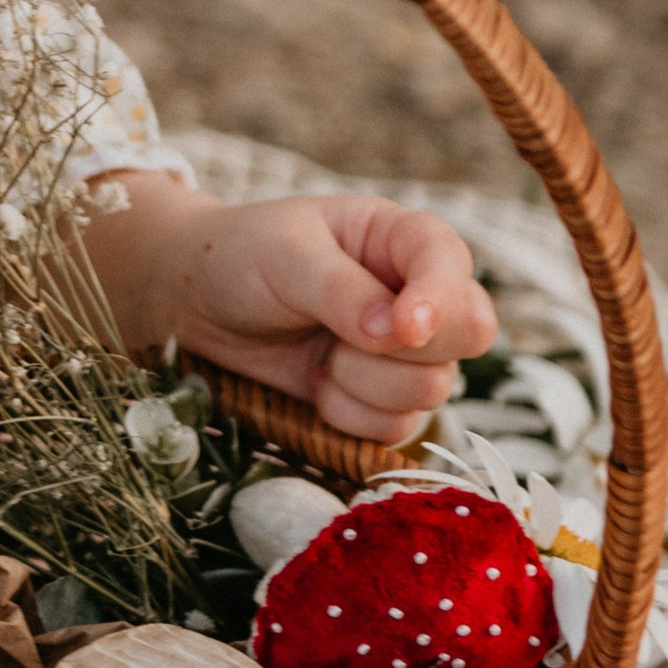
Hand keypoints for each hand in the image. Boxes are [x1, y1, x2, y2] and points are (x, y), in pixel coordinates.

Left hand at [81, 177, 497, 444]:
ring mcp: (406, 350)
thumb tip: (395, 331)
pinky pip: (398, 428)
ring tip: (318, 354)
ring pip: (433, 390)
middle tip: (342, 337)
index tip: (401, 327)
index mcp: (404, 239)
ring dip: (364, 384)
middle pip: (471, 334)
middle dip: (403, 350)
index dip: (439, 301)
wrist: (196, 302)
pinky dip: (350, 416)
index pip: (455, 267)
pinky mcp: (382, 398)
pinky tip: (316, 383)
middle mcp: (419, 293)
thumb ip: (342, 291)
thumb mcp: (285, 256)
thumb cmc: (242, 257)